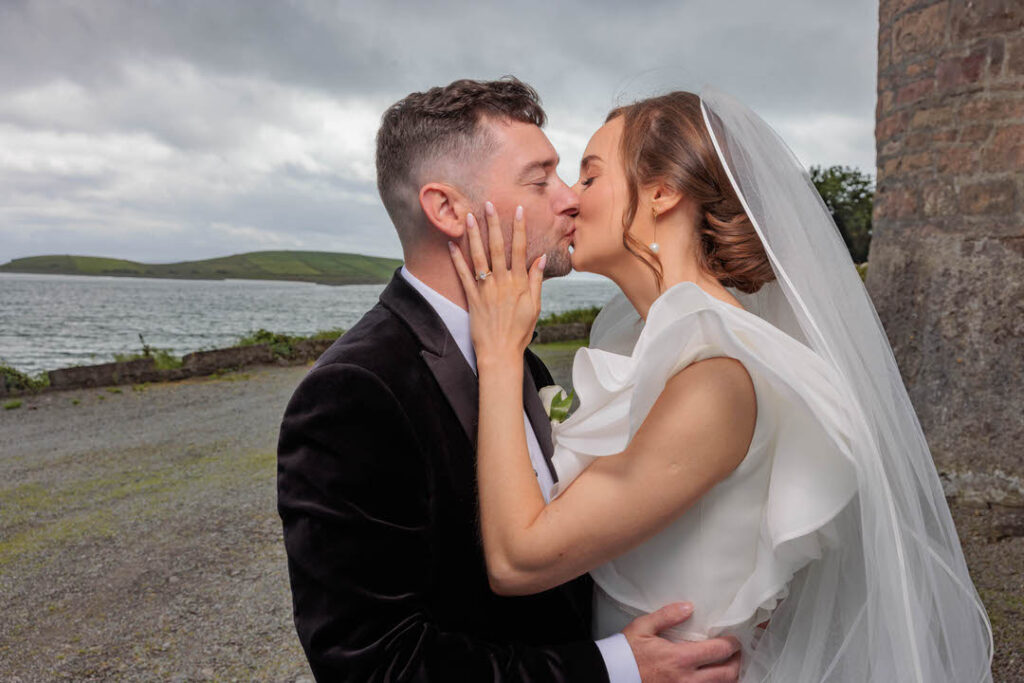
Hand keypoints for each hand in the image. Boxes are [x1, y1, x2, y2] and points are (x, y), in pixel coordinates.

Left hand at [449, 201, 545, 367]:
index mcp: (519, 283)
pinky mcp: (472, 298)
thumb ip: (536, 280)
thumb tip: (540, 257)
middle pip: (497, 247)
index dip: (519, 228)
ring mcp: (485, 289)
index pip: (520, 249)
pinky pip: (463, 275)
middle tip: (489, 204)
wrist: (501, 352)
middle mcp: (502, 282)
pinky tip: (452, 244)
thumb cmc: (520, 331)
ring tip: (470, 216)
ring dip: (474, 235)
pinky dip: (457, 260)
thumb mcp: (535, 306)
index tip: (518, 210)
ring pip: (479, 257)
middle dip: (494, 224)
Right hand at [623, 603, 740, 682]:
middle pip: (727, 674)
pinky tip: (711, 678)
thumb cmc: (626, 653)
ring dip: (728, 677)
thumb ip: (667, 616)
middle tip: (736, 653)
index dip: (732, 644)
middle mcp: (687, 680)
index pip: (718, 651)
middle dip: (737, 662)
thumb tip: (689, 606)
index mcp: (680, 658)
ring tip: (727, 666)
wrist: (611, 676)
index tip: (734, 639)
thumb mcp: (643, 628)